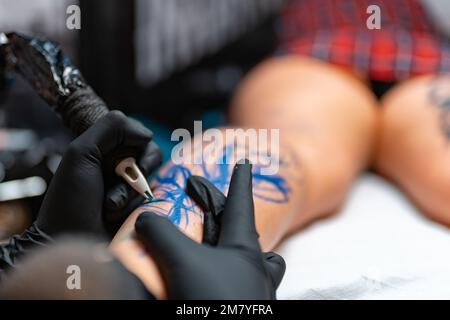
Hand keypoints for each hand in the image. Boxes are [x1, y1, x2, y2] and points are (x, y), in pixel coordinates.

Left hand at [37, 110, 161, 236]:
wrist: (70, 243)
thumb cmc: (70, 199)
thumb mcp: (81, 153)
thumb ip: (112, 128)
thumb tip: (147, 135)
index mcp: (104, 149)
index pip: (139, 135)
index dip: (133, 147)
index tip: (113, 160)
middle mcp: (119, 166)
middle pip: (151, 156)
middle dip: (132, 173)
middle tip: (110, 183)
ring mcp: (130, 187)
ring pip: (151, 179)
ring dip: (128, 193)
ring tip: (108, 206)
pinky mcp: (139, 207)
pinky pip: (153, 199)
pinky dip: (133, 206)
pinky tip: (114, 215)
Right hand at [135, 160, 284, 298]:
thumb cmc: (210, 301)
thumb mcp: (181, 261)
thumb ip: (161, 233)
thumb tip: (146, 218)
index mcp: (245, 251)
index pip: (241, 205)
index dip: (239, 181)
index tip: (245, 162)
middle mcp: (255, 271)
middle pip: (247, 235)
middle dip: (230, 218)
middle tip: (215, 208)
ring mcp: (253, 295)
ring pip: (254, 266)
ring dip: (236, 254)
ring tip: (218, 250)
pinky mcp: (242, 308)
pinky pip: (241, 286)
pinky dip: (225, 277)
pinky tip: (207, 282)